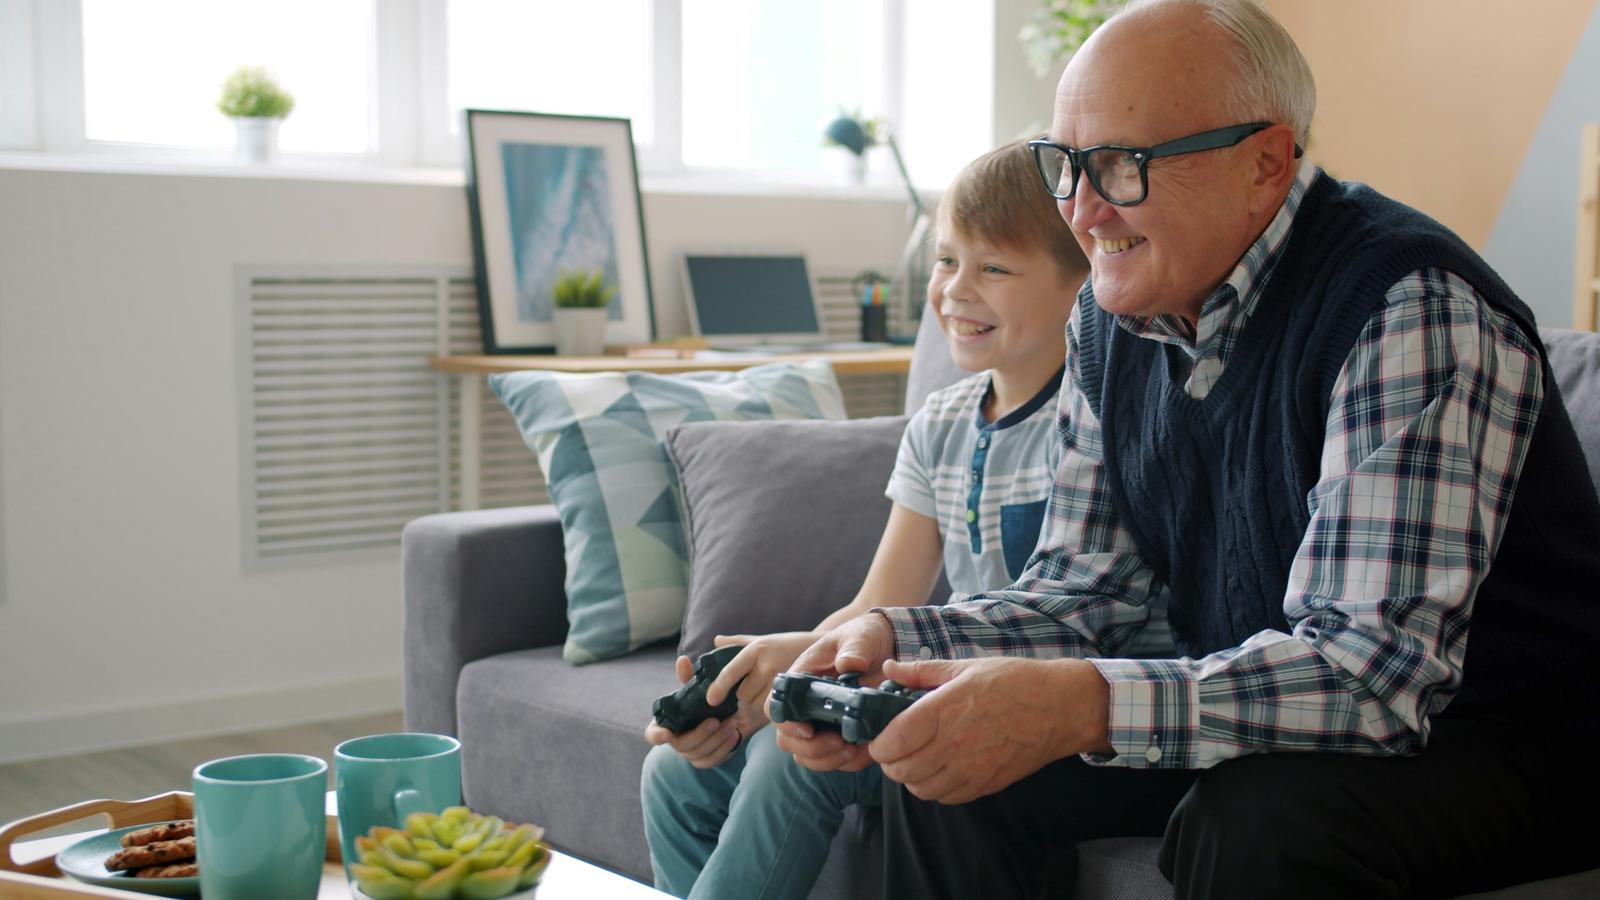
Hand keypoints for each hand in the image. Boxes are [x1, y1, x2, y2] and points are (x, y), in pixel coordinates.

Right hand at [643, 653, 762, 768]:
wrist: (724, 714)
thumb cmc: (702, 701)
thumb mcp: (695, 688)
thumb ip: (688, 676)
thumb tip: (683, 660)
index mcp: (666, 724)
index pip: (653, 735)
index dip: (657, 735)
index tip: (667, 733)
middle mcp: (676, 741)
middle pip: (682, 745)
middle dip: (700, 734)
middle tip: (716, 720)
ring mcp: (691, 753)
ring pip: (700, 754)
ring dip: (717, 740)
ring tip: (732, 724)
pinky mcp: (706, 759)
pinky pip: (713, 760)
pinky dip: (725, 749)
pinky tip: (735, 735)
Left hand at [704, 632, 817, 720]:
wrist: (822, 647)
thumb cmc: (788, 644)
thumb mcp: (762, 639)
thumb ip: (738, 642)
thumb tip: (716, 640)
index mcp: (756, 649)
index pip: (731, 672)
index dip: (719, 688)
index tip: (711, 700)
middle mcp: (767, 664)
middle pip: (742, 694)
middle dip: (744, 695)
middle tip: (755, 687)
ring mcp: (781, 678)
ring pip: (757, 704)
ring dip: (757, 703)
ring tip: (767, 690)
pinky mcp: (792, 692)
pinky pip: (773, 708)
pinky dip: (771, 707)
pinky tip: (776, 697)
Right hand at [772, 615, 896, 773]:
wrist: (887, 646)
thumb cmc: (865, 637)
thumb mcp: (861, 636)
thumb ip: (855, 649)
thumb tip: (849, 666)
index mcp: (801, 678)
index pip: (777, 706)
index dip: (787, 724)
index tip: (809, 730)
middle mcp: (805, 704)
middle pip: (787, 739)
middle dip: (810, 750)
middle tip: (840, 743)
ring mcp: (821, 722)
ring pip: (807, 756)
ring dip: (827, 760)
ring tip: (853, 749)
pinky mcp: (840, 734)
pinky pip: (834, 760)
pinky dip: (847, 763)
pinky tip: (865, 751)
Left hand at [867, 656, 1112, 803]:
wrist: (1060, 707)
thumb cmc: (1014, 681)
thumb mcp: (964, 667)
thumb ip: (921, 672)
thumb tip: (889, 669)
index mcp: (945, 709)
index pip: (894, 741)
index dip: (878, 744)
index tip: (879, 737)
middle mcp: (955, 743)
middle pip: (902, 771)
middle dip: (891, 762)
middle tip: (895, 748)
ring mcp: (972, 768)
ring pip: (921, 789)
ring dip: (912, 777)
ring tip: (917, 759)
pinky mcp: (987, 784)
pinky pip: (947, 798)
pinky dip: (936, 788)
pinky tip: (941, 768)